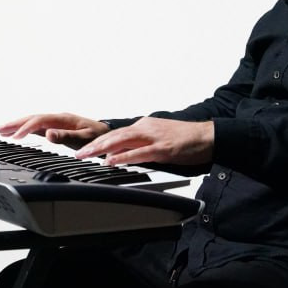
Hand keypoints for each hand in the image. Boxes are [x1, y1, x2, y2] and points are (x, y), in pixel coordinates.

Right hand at [0, 112, 110, 149]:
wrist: (107, 133)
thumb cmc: (98, 136)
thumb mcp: (84, 138)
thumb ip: (66, 136)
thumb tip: (48, 134)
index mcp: (63, 119)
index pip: (39, 121)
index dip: (26, 129)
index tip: (15, 138)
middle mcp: (57, 118)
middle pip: (32, 118)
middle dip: (15, 123)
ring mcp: (56, 122)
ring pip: (33, 121)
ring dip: (17, 125)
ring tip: (2, 130)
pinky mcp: (56, 127)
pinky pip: (37, 126)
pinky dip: (26, 129)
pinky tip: (18, 133)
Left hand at [75, 116, 214, 166]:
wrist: (208, 136)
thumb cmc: (185, 140)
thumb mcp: (158, 139)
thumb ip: (139, 146)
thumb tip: (121, 155)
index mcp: (143, 126)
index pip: (115, 134)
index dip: (97, 142)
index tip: (83, 149)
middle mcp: (145, 128)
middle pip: (113, 135)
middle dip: (93, 145)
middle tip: (78, 154)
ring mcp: (154, 138)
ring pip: (122, 140)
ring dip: (102, 149)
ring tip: (87, 156)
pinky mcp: (164, 149)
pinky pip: (140, 152)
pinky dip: (124, 157)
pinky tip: (112, 161)